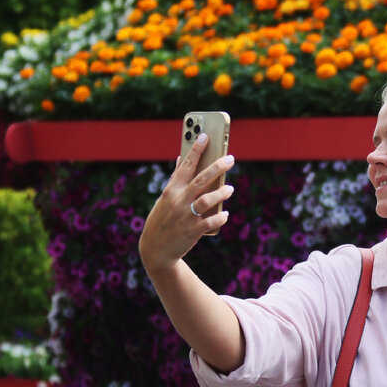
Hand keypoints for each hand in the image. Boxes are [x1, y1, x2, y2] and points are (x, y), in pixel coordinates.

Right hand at [139, 133, 234, 273]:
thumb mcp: (165, 199)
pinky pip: (210, 221)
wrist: (156, 249)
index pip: (185, 166)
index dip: (195, 150)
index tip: (206, 136)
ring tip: (230, 188)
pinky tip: (225, 214)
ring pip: (207, 200)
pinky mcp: (193, 231)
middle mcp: (178, 201)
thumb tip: (181, 158)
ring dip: (221, 193)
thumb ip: (176, 180)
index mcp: (171, 190)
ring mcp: (185, 216)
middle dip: (216, 167)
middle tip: (230, 158)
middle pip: (200, 179)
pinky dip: (220, 217)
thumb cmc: (162, 219)